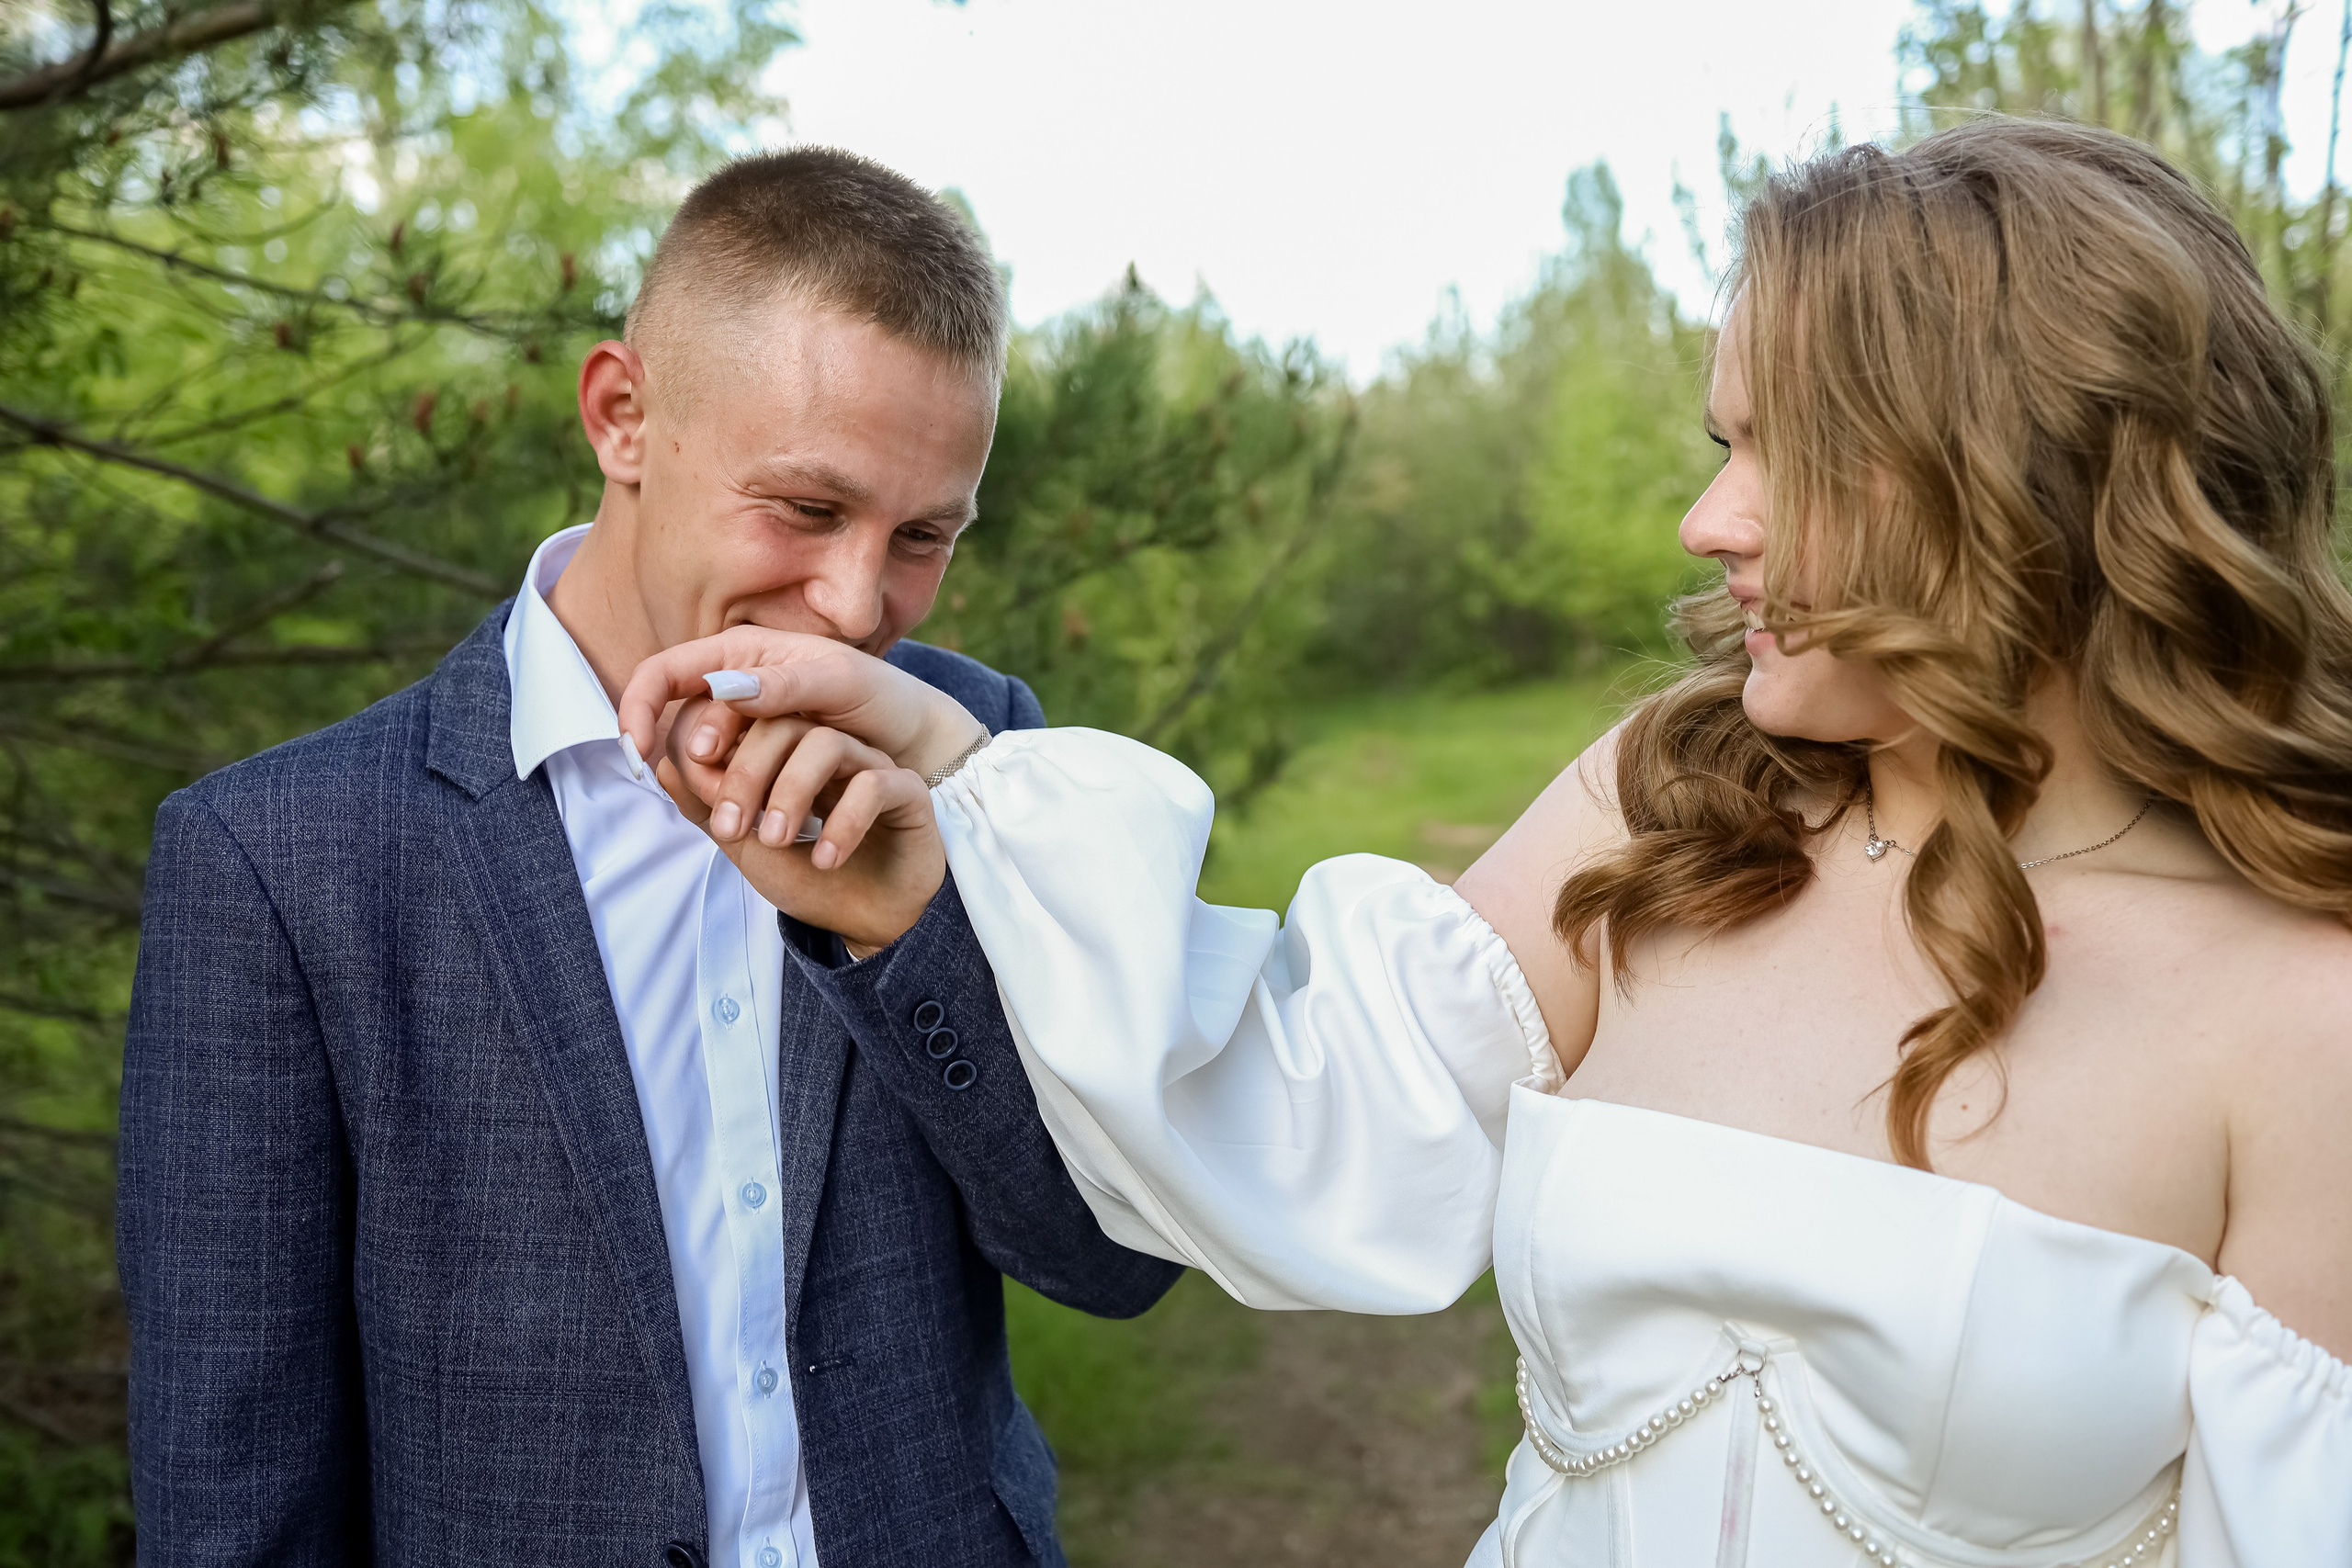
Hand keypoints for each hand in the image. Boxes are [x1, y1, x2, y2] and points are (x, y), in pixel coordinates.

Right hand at [617, 627, 986, 783]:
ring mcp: (744, 723)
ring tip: (744, 817)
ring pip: (699, 758)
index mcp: (741, 650)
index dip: (638, 707)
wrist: (913, 737)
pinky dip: (731, 799)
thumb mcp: (840, 683)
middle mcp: (733, 684)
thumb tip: (726, 687)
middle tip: (721, 797)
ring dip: (711, 789)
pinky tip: (752, 818)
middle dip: (687, 763)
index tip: (639, 751)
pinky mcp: (759, 757)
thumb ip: (785, 684)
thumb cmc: (881, 696)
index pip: (663, 673)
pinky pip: (725, 778)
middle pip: (676, 722)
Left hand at [655, 706, 944, 956]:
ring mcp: (871, 766)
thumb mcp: (745, 844)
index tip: (701, 788)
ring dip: (792, 793)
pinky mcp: (907, 793)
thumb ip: (708, 806)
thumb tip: (663, 762)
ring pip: (828, 745)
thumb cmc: (807, 878)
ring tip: (778, 840)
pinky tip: (826, 859)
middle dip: (748, 774)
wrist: (864, 923)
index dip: (720, 745)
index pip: (750, 721)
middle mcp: (832, 751)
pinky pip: (874, 784)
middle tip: (734, 825)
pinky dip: (843, 821)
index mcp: (791, 754)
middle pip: (785, 725)